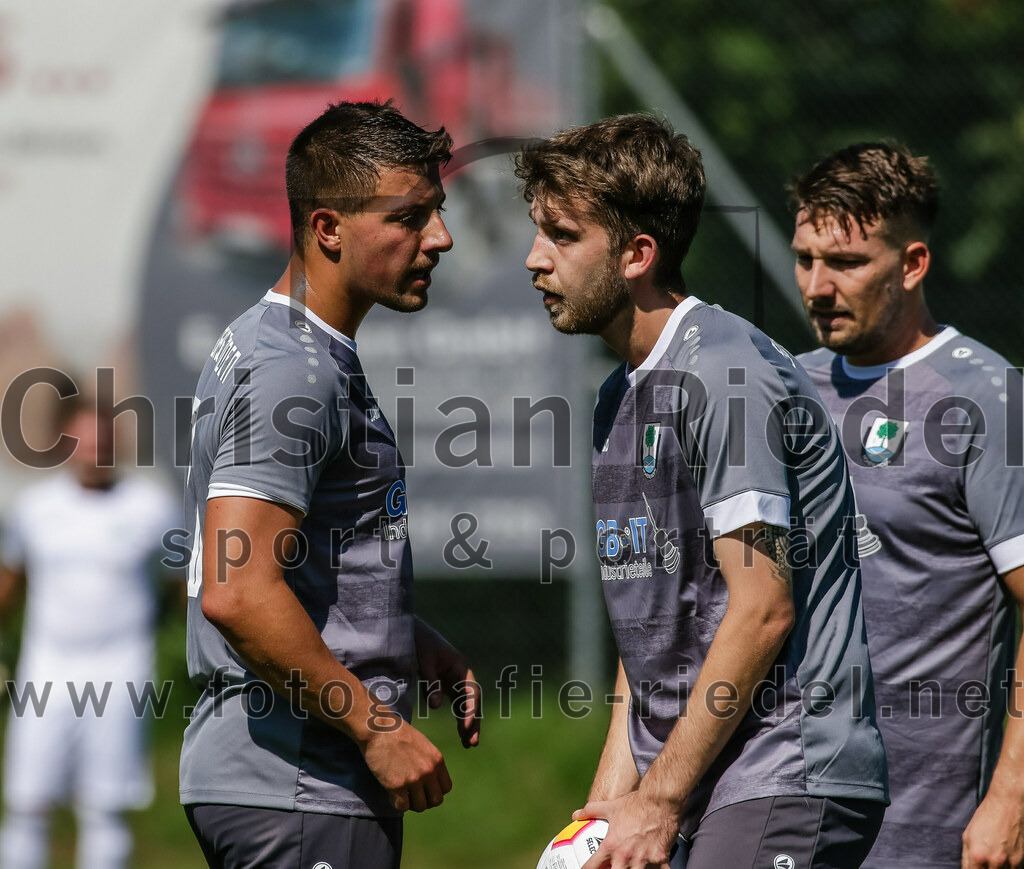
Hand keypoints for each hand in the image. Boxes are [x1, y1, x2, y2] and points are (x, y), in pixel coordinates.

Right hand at [362, 716, 451, 812]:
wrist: (378, 729)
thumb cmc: (397, 734)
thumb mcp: (423, 745)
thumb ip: (428, 762)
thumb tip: (429, 781)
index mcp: (437, 760)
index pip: (446, 788)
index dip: (434, 791)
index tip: (424, 789)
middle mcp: (429, 771)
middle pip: (436, 801)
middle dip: (425, 800)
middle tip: (413, 795)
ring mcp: (414, 779)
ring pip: (420, 806)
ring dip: (411, 803)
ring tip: (401, 794)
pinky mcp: (397, 786)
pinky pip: (402, 807)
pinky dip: (397, 803)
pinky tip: (391, 794)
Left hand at [415, 618, 480, 747]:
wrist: (411, 631)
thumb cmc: (420, 643)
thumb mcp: (425, 662)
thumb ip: (432, 683)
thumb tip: (437, 706)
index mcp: (461, 667)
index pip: (471, 691)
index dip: (470, 709)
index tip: (466, 725)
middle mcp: (462, 675)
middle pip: (472, 701)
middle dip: (473, 722)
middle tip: (472, 743)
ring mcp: (455, 681)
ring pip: (465, 705)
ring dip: (468, 723)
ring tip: (468, 745)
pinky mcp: (446, 685)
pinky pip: (456, 704)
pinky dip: (458, 718)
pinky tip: (460, 734)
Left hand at [573, 792, 678, 868]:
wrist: (659, 801)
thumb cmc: (635, 804)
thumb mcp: (610, 807)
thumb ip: (591, 811)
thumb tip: (576, 815)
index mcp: (611, 845)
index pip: (593, 866)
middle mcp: (626, 855)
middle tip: (611, 867)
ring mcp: (644, 859)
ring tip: (632, 866)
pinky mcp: (661, 859)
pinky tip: (652, 867)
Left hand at [962, 786, 1023, 867]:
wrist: (1008, 804)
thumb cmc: (987, 817)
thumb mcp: (968, 835)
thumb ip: (966, 857)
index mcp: (977, 855)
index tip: (973, 868)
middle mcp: (994, 861)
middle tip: (983, 863)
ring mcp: (1010, 862)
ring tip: (993, 858)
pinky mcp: (1021, 860)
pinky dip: (1007, 867)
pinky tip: (1003, 858)